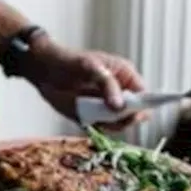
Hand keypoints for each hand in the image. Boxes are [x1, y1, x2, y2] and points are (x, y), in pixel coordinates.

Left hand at [21, 41, 149, 130]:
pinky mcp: (96, 117)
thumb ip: (108, 85)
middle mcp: (121, 93)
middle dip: (126, 118)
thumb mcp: (91, 67)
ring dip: (110, 123)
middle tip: (109, 114)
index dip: (144, 105)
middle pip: (136, 113)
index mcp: (126, 76)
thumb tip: (120, 107)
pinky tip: (87, 115)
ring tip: (92, 110)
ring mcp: (108, 107)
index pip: (144, 94)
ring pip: (121, 124)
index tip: (136, 113)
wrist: (45, 72)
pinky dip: (98, 127)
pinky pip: (105, 129)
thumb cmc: (70, 62)